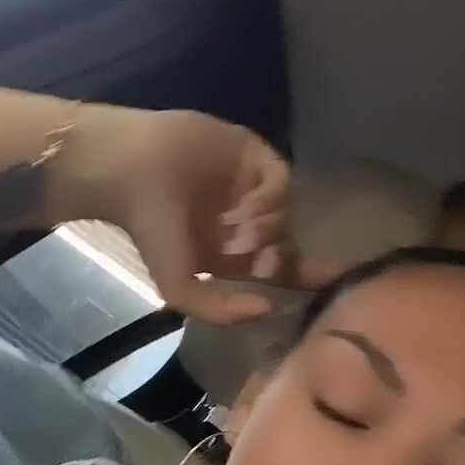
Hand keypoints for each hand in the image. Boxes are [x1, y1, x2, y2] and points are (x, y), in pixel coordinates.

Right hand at [72, 105, 337, 321]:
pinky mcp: (252, 153)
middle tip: (262, 264)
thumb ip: (222, 311)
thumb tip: (267, 309)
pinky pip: (281, 178)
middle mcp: (246, 218)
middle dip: (282, 257)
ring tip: (239, 234)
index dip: (309, 276)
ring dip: (271, 229)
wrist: (132, 176)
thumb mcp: (181, 290)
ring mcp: (250, 183)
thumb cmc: (151, 232)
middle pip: (287, 240)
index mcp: (232, 253)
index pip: (282, 268)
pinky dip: (270, 198)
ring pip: (287, 212)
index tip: (333, 285)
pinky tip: (245, 209)